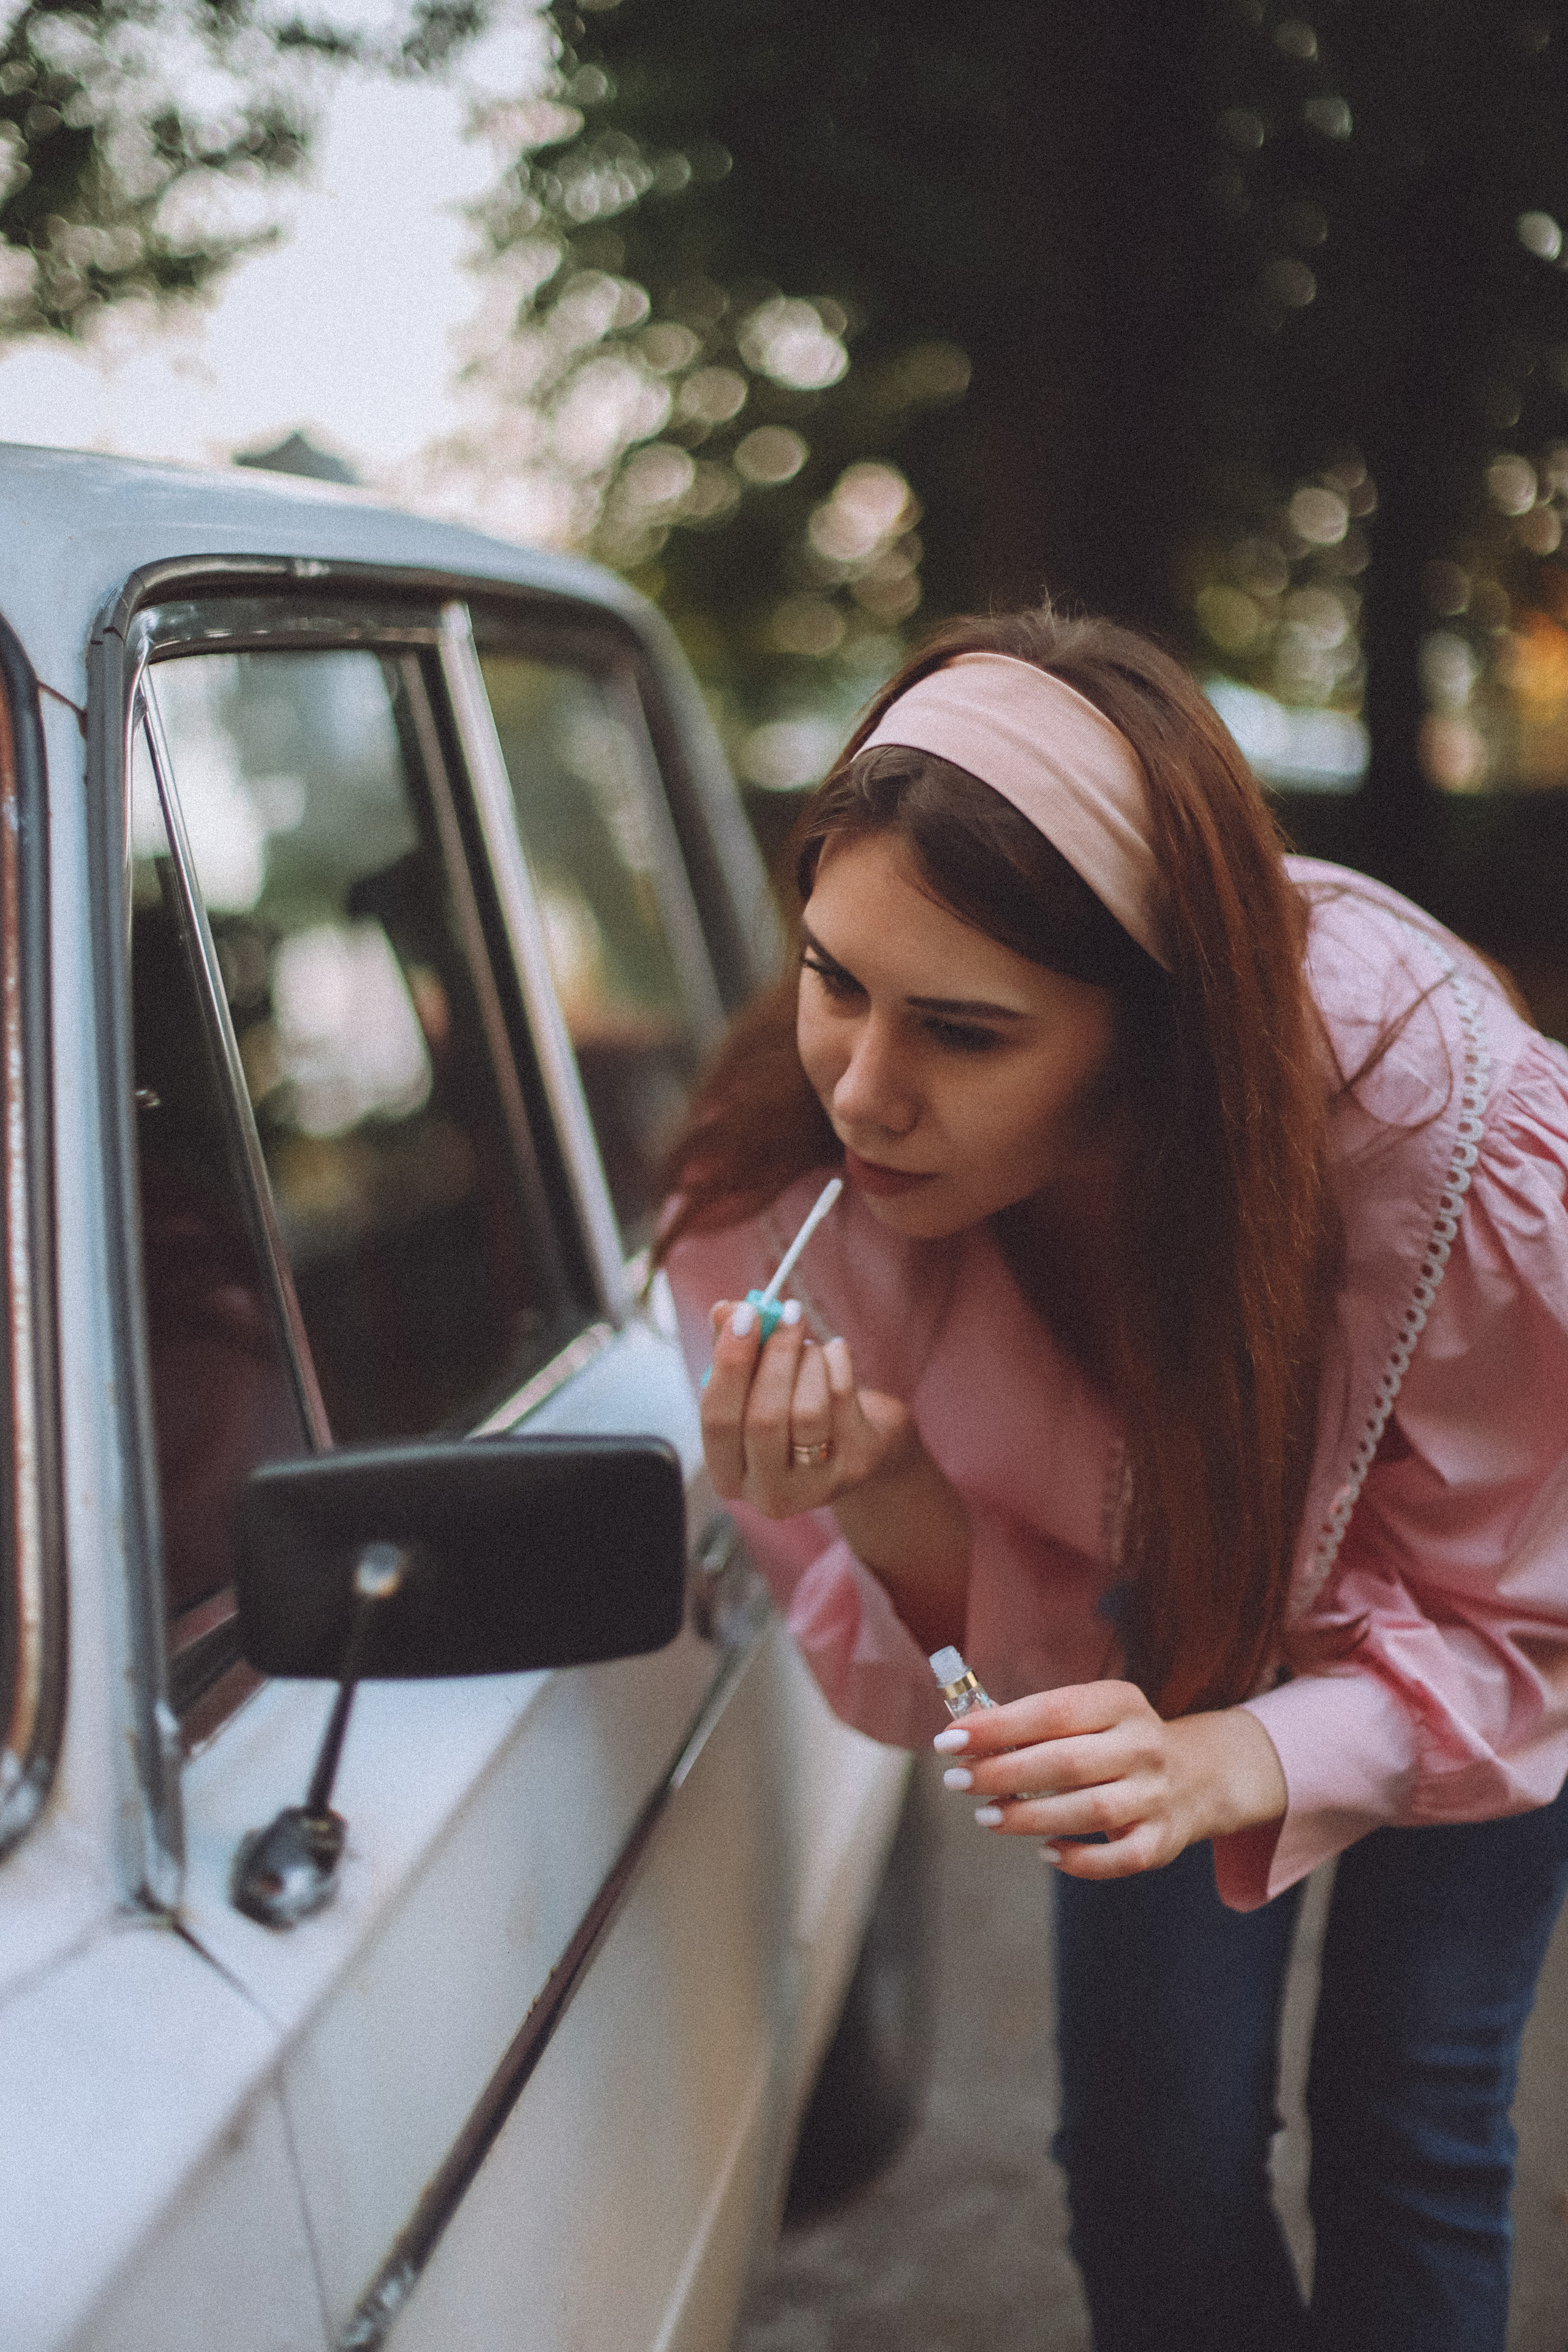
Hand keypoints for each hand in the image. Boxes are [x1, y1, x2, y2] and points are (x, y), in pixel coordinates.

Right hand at [701, 1298, 917, 1518]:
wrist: (857, 1446)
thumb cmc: (792, 1411)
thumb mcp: (756, 1386)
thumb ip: (733, 1350)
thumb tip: (724, 1310)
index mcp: (729, 1474)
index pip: (716, 1420)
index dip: (729, 1364)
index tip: (743, 1316)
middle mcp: (768, 1492)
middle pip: (763, 1418)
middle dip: (775, 1355)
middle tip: (786, 1312)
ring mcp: (816, 1486)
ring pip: (808, 1411)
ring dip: (808, 1360)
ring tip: (809, 1344)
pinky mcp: (857, 1467)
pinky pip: (844, 1400)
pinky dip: (838, 1362)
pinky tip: (835, 1351)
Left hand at [934, 1681, 1287, 1878]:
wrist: (1201, 1774)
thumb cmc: (1118, 1742)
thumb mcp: (1090, 1715)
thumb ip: (1037, 1725)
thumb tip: (968, 1739)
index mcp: (1121, 1703)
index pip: (1053, 1710)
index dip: (998, 1726)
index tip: (950, 1739)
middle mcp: (1143, 1745)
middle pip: (1066, 1762)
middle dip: (1004, 1773)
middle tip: (958, 1781)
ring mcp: (1156, 1795)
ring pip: (1088, 1811)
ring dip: (1029, 1817)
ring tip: (986, 1815)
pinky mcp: (1163, 1841)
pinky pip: (1118, 1858)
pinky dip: (1078, 1859)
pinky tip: (1045, 1851)